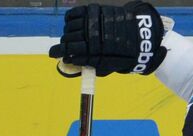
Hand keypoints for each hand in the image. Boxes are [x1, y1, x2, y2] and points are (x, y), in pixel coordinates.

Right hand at [48, 2, 166, 76]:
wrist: (139, 37)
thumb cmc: (122, 56)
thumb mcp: (105, 66)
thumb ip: (87, 65)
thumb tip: (70, 64)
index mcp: (92, 52)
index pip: (67, 50)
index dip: (58, 52)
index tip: (53, 54)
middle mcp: (90, 35)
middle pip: (67, 38)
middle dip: (64, 43)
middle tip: (65, 46)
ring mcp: (92, 22)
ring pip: (69, 26)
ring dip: (67, 31)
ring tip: (72, 35)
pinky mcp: (95, 11)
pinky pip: (75, 13)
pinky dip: (70, 18)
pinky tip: (72, 22)